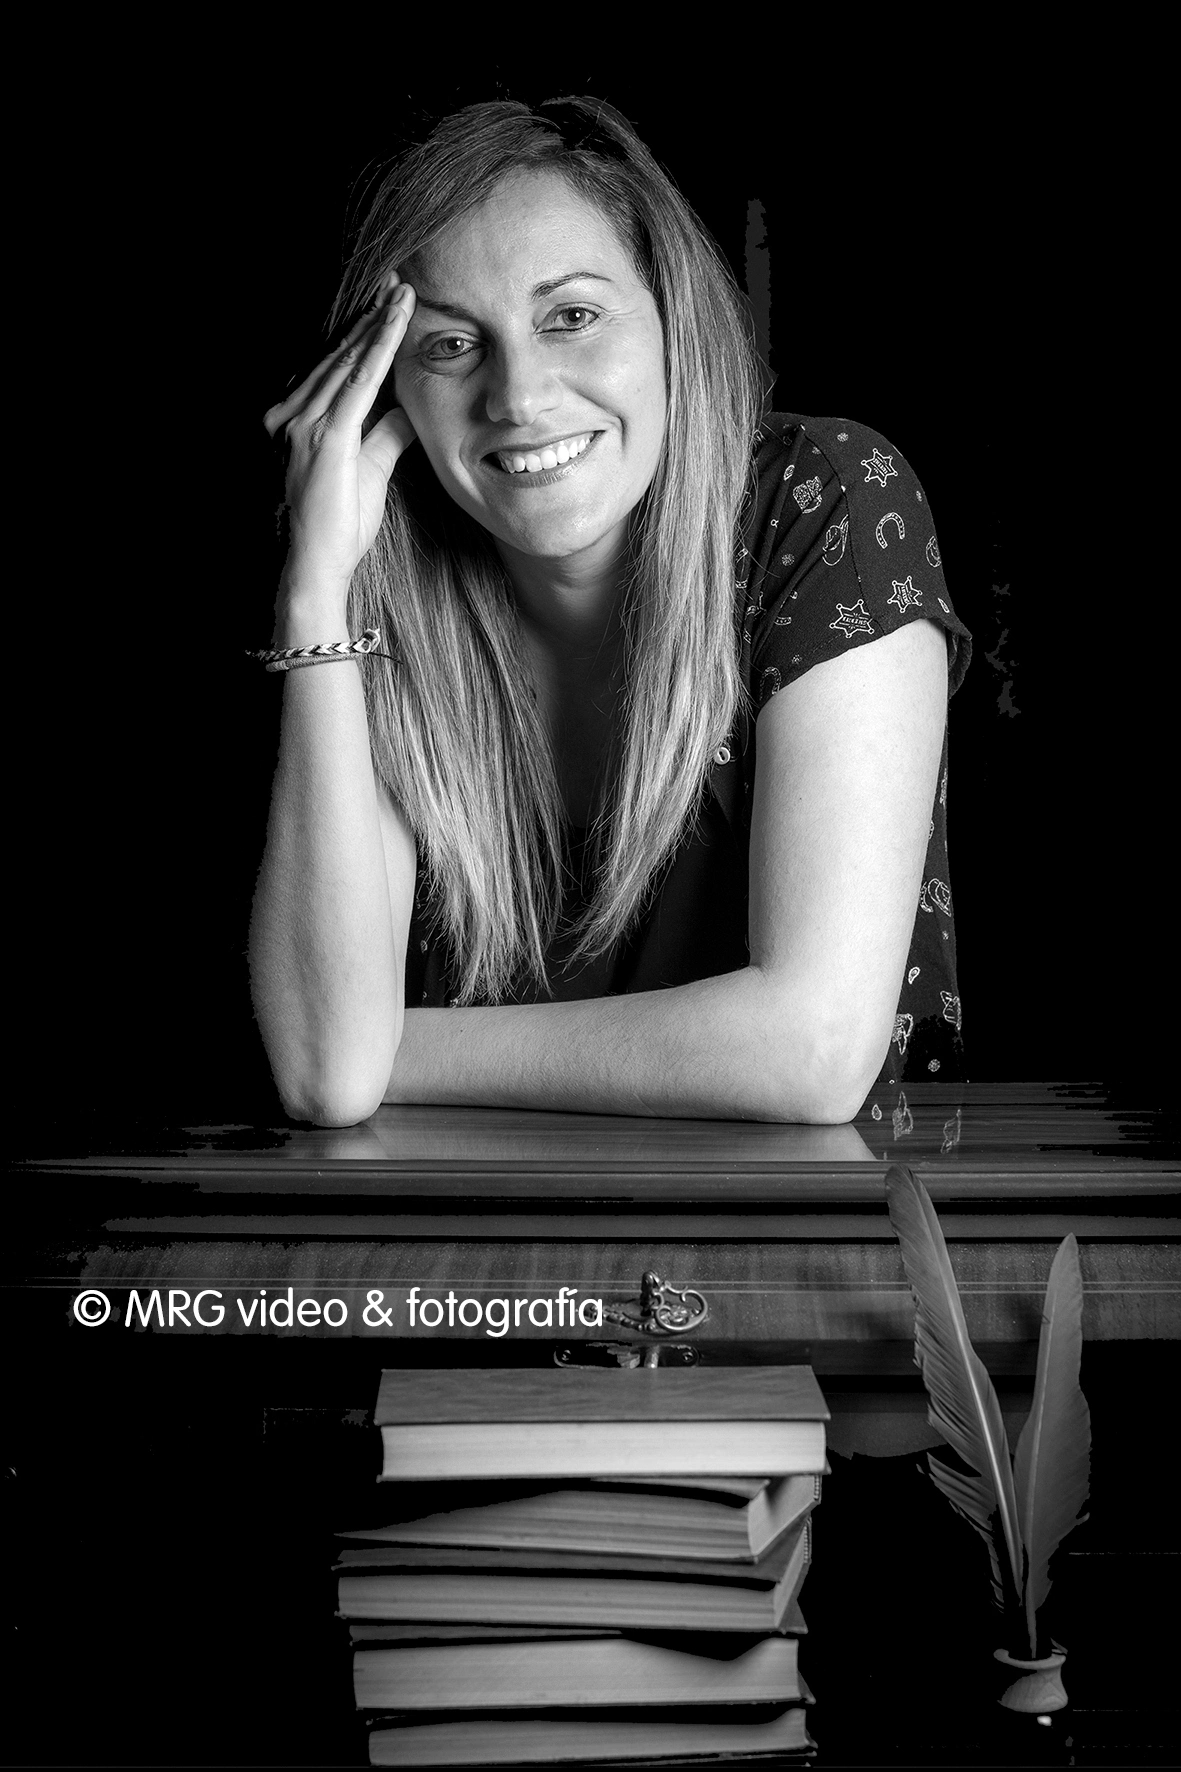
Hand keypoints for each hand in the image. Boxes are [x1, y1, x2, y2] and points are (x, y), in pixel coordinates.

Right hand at [264, 281, 417, 596]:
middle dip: (369, 316)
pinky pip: (359, 382)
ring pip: (348, 361)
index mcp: (301, 421)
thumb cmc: (340, 525)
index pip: (336, 368)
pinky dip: (379, 350)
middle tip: (396, 280)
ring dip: (378, 324)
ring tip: (403, 293)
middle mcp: (295, 415)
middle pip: (339, 354)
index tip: (384, 304)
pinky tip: (396, 325)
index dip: (361, 334)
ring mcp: (305, 423)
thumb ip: (386, 438)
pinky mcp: (326, 436)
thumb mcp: (370, 471)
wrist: (317, 562)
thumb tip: (407, 414)